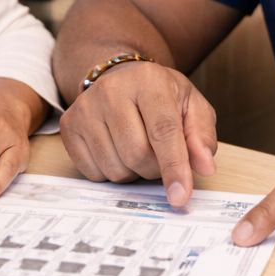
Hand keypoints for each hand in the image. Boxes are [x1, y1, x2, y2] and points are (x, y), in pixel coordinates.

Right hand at [59, 61, 217, 206]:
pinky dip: (111, 172)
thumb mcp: (191, 106)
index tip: (180, 197)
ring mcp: (85, 108)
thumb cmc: (160, 95)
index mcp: (149, 81)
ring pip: (115, 168)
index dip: (174, 167)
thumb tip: (205, 167)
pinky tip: (116, 150)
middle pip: (137, 155)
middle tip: (159, 155)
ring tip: (137, 148)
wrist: (120, 78)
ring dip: (133, 172)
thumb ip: (201, 136)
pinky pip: (93, 173)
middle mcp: (111, 90)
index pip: (163, 131)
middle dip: (155, 169)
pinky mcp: (69, 126)